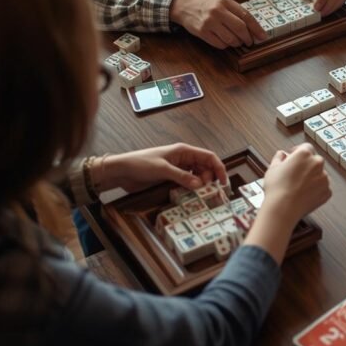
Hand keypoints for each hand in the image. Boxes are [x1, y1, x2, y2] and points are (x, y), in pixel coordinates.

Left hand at [99, 143, 227, 193]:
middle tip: (207, 191)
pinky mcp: (171, 177)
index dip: (218, 168)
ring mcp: (178, 168)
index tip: (223, 182)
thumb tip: (200, 185)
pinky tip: (191, 194)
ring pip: (198, 175)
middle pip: (205, 167)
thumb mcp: (162, 170)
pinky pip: (188, 181)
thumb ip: (182, 176)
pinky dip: (192, 187)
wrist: (122, 171)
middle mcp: (183, 158)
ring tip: (201, 194)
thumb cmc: (140, 164)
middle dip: (210, 178)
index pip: (208, 156)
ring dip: (201, 184)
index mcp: (183, 151)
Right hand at [169, 0, 266, 48]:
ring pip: (231, 39)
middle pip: (240, 29)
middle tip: (250, 42)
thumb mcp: (222, 1)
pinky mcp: (202, 32)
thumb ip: (236, 11)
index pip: (246, 16)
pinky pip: (220, 44)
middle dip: (248, 38)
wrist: (184, 6)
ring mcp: (209, 22)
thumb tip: (253, 28)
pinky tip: (225, 41)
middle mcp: (218, 11)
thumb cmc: (206, 4)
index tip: (263, 36)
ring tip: (237, 41)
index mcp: (225, 1)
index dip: (257, 28)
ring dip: (237, 43)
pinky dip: (226, 45)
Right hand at [259, 143, 330, 226]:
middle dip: (306, 165)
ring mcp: (324, 178)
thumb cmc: (277, 188)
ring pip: (320, 174)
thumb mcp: (272, 168)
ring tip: (299, 186)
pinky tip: (305, 193)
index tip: (294, 156)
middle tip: (295, 173)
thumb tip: (282, 155)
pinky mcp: (327, 191)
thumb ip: (279, 157)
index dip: (298, 151)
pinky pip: (323, 187)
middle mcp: (317, 163)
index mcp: (304, 154)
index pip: (305, 147)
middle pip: (314, 160)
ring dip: (312, 177)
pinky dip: (316, 189)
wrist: (283, 208)